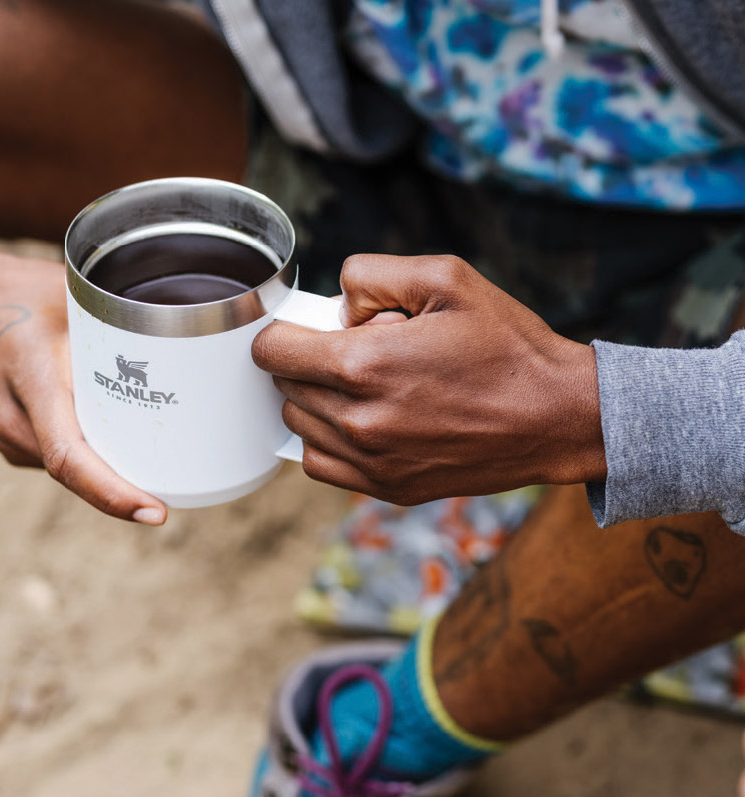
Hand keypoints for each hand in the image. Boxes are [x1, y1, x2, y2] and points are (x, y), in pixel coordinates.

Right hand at [0, 231, 165, 523]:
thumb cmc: (20, 294)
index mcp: (32, 380)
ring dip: (114, 480)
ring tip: (165, 478)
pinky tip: (128, 453)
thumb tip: (184, 330)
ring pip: (71, 472)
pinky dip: (97, 463)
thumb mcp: (70, 295)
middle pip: (76, 474)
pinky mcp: (16, 438)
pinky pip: (65, 460)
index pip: (69, 455)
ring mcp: (11, 434)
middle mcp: (15, 419)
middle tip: (184, 495)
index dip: (112, 492)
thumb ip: (120, 317)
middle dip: (128, 493)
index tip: (155, 512)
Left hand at [253, 254, 605, 503]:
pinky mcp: (388, 488)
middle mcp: (360, 420)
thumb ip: (370, 275)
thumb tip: (334, 307)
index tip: (303, 327)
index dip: (282, 331)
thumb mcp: (445, 277)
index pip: (273, 350)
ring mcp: (373, 461)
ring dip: (315, 399)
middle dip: (305, 361)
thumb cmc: (506, 345)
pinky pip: (321, 464)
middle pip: (284, 387)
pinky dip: (327, 439)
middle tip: (354, 348)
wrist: (556, 416)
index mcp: (365, 364)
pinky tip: (361, 419)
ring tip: (363, 383)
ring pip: (299, 426)